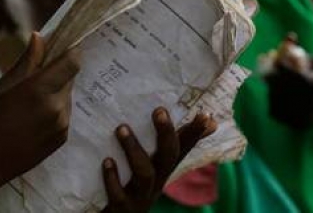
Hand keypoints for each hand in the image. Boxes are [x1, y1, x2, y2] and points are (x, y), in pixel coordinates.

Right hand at [0, 33, 79, 190]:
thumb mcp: (4, 86)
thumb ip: (27, 61)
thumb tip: (39, 37)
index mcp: (41, 89)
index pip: (72, 62)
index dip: (70, 52)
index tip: (62, 48)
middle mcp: (57, 106)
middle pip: (70, 78)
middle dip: (57, 74)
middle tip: (35, 78)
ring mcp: (62, 124)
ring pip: (66, 97)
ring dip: (55, 93)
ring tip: (29, 104)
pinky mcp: (62, 138)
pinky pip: (64, 115)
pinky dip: (54, 110)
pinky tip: (32, 119)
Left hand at [101, 109, 216, 211]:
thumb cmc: (130, 188)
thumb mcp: (148, 166)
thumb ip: (162, 145)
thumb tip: (193, 122)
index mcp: (162, 170)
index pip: (183, 148)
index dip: (194, 133)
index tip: (205, 114)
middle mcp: (156, 183)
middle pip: (168, 158)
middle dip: (166, 134)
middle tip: (159, 110)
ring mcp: (140, 197)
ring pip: (144, 174)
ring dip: (133, 150)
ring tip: (121, 128)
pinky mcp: (122, 209)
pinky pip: (119, 195)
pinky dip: (113, 178)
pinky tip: (107, 161)